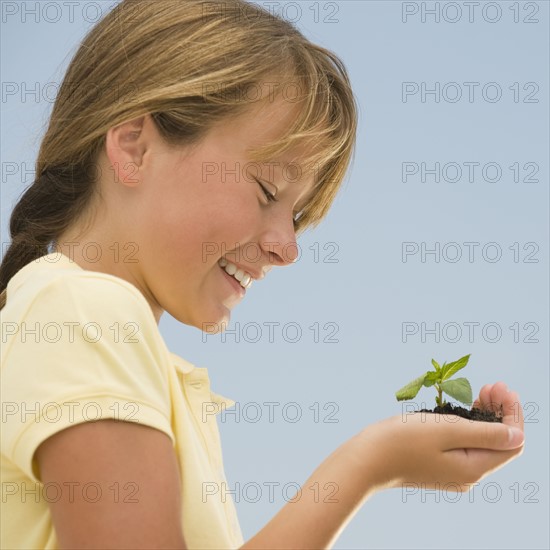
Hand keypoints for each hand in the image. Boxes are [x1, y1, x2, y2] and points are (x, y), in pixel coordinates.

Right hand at [357, 382, 523, 491]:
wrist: (366, 460)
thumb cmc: (402, 441)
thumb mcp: (446, 430)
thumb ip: (485, 434)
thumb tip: (517, 435)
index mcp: (473, 468)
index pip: (512, 442)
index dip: (512, 413)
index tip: (501, 387)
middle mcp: (468, 474)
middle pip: (499, 442)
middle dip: (501, 412)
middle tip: (491, 385)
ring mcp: (453, 470)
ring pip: (482, 442)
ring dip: (486, 416)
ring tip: (481, 391)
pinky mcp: (439, 464)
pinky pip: (465, 444)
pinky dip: (469, 424)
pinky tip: (463, 408)